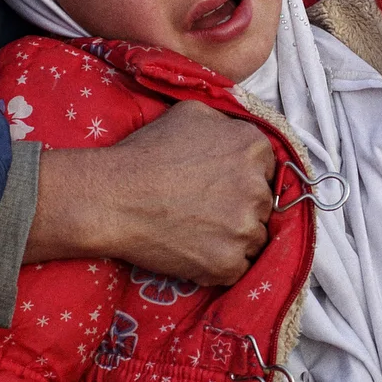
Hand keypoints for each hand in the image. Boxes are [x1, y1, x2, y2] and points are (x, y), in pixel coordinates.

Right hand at [27, 101, 274, 284]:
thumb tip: (235, 136)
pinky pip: (238, 268)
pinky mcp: (229, 263)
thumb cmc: (146, 153)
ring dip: (233, 238)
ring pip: (254, 238)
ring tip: (198, 231)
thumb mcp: (191, 114)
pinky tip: (194, 250)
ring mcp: (245, 230)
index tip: (221, 185)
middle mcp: (258, 189)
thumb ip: (225, 124)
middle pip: (263, 206)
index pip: (267, 170)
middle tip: (205, 209)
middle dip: (240, 208)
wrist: (113, 197)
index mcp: (253, 148)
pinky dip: (219, 263)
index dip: (244, 179)